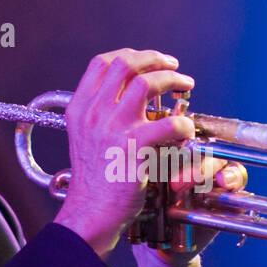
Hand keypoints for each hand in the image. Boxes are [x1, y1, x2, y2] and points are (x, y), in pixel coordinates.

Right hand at [52, 49, 195, 258]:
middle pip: (126, 65)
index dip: (129, 54)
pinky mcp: (133, 148)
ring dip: (173, 80)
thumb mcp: (84, 138)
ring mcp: (112, 129)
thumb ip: (99, 114)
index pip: (101, 63)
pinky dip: (184, 124)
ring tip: (186, 85)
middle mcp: (93, 113)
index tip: (148, 60)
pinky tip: (187, 130)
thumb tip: (126, 94)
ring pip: (148, 84)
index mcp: (79, 108)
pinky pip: (169, 124)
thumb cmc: (93, 181)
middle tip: (174, 67)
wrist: (90, 212)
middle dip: (155, 59)